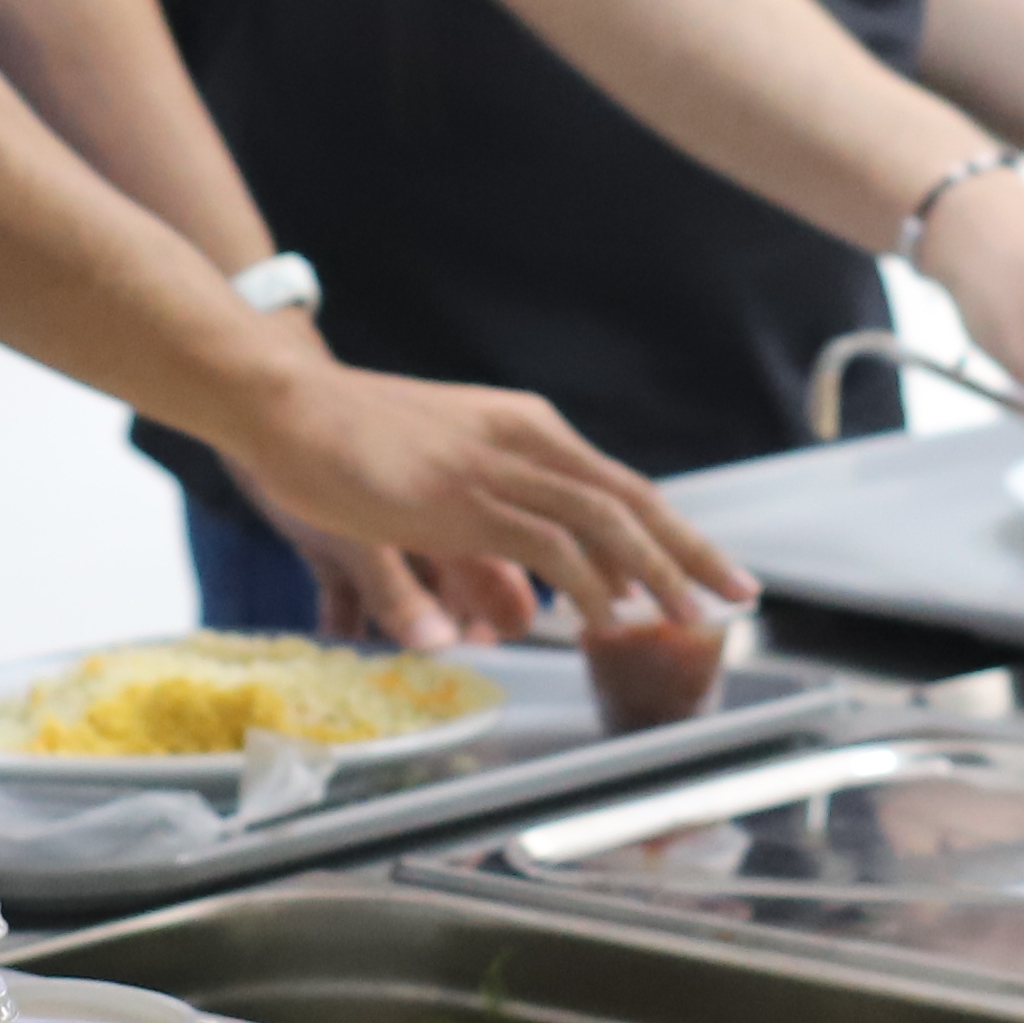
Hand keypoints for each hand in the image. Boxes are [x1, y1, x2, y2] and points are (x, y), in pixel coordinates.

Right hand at [220, 359, 747, 633]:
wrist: (284, 405)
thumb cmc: (351, 442)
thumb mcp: (439, 474)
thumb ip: (490, 527)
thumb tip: (527, 594)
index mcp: (525, 426)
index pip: (618, 484)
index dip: (673, 530)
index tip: (713, 568)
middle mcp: (524, 439)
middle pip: (632, 499)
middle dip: (691, 551)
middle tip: (740, 595)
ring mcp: (495, 467)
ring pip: (604, 521)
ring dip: (654, 573)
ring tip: (687, 617)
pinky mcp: (462, 499)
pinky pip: (547, 545)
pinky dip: (588, 583)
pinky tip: (607, 617)